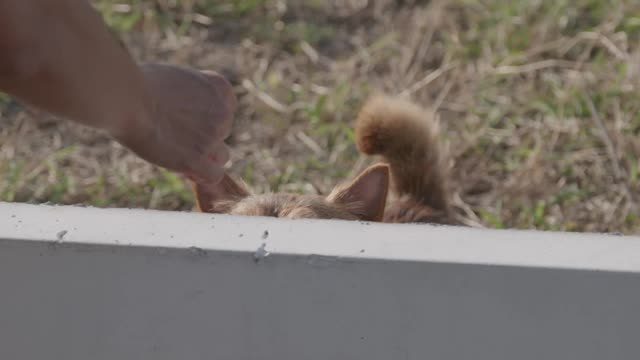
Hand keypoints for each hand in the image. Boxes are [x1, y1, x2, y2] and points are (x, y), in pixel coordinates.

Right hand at [111, 63, 236, 183]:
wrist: (127, 99)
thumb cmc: (140, 84)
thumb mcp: (177, 77)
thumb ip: (193, 93)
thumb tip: (189, 107)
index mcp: (218, 89)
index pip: (227, 108)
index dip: (209, 117)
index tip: (190, 120)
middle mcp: (222, 113)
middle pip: (223, 132)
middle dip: (204, 136)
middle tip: (175, 136)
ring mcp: (212, 138)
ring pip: (222, 156)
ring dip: (205, 158)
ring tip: (178, 153)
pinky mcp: (197, 160)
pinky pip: (214, 175)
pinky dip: (202, 176)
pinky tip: (186, 170)